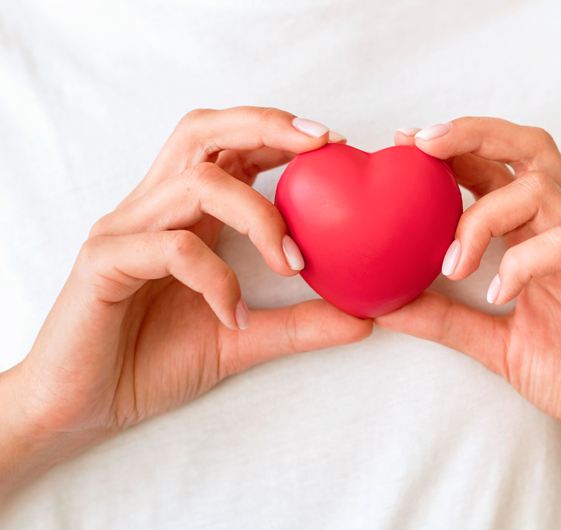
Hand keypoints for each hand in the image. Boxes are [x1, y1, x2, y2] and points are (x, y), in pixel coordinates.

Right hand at [1, 107, 369, 490]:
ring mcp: (124, 231)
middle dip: (265, 126)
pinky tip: (233, 315)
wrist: (84, 408)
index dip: (278, 132)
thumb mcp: (242, 338)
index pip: (228, 146)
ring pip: (196, 184)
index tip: (334, 144)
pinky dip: (216, 278)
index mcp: (183, 213)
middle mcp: (152, 208)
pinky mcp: (104, 263)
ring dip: (258, 215)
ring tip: (292, 261)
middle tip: (321, 145)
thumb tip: (365, 318)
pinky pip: (171, 248)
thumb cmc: (153, 360)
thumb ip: (299, 325)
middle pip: (202, 132)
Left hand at [383, 119, 560, 464]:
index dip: (455, 146)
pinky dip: (522, 263)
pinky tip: (497, 295)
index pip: (500, 168)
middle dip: (473, 134)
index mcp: (540, 235)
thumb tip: (384, 305)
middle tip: (422, 145)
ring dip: (483, 218)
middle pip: (530, 149)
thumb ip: (445, 319)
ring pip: (542, 191)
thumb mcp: (493, 343)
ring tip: (454, 266)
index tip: (406, 142)